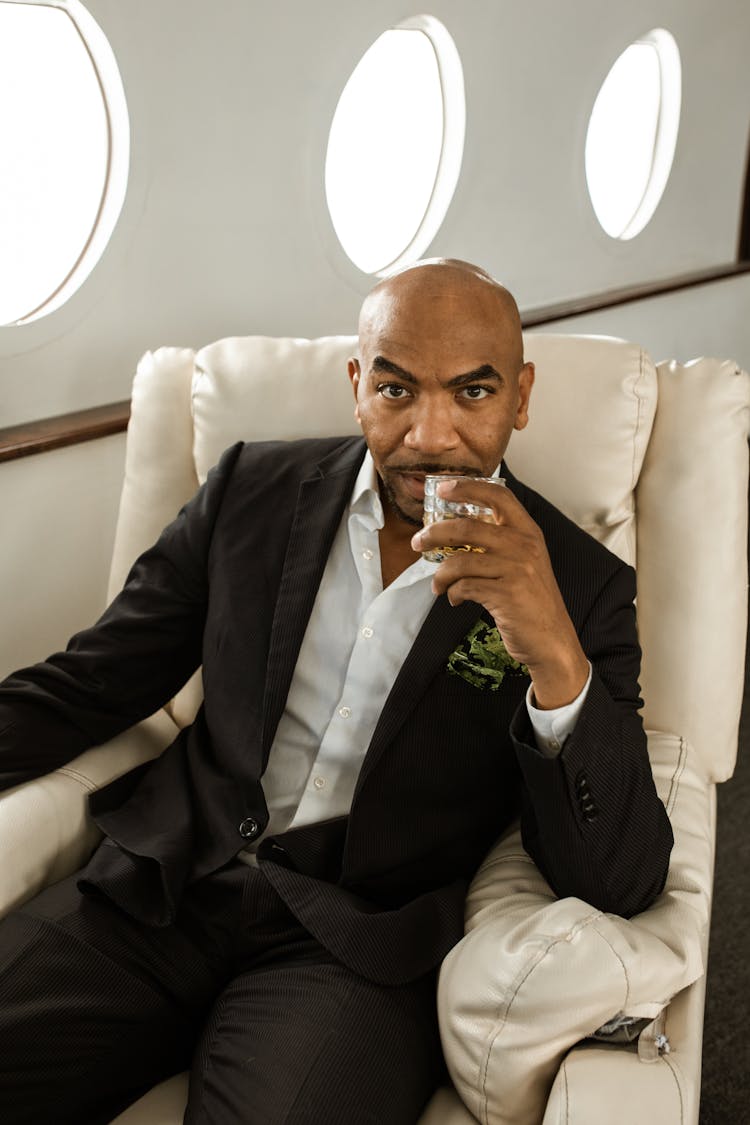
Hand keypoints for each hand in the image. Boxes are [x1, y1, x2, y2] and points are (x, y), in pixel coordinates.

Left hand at [411, 478, 588, 708]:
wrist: (551, 640)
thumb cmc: (531, 600)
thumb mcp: (524, 562)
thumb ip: (500, 543)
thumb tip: (454, 531)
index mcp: (528, 532)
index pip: (499, 496)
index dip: (469, 488)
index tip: (444, 488)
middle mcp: (525, 545)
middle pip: (467, 527)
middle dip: (434, 533)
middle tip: (417, 543)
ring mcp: (517, 569)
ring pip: (460, 561)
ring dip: (440, 575)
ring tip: (437, 585)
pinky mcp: (507, 594)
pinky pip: (465, 587)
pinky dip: (453, 593)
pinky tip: (455, 599)